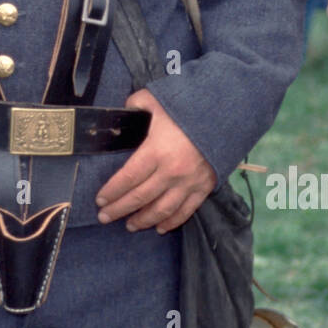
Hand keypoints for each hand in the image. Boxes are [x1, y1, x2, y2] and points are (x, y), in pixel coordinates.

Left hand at [95, 88, 215, 232]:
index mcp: (157, 150)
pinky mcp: (204, 187)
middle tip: (104, 217)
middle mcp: (171, 171)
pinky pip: (186, 210)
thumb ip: (136, 105)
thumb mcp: (157, 99)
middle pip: (140, 197)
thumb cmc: (188, 107)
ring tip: (130, 226)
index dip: (112, 191)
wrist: (227, 115)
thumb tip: (124, 110)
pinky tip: (160, 228)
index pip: (128, 177)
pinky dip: (172, 222)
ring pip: (162, 209)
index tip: (100, 199)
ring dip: (144, 220)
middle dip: (119, 209)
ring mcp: (189, 182)